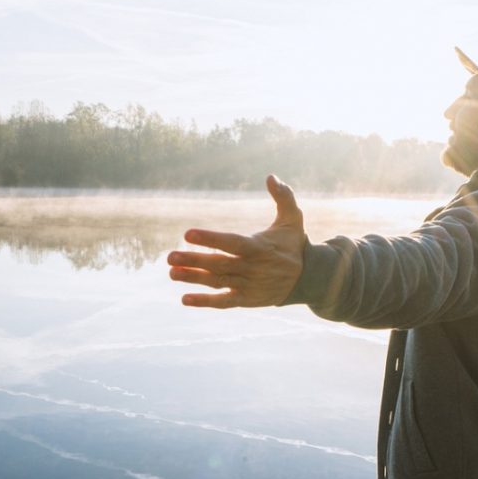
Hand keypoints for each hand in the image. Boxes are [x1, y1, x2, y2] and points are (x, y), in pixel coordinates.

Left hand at [167, 175, 305, 307]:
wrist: (308, 278)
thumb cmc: (294, 244)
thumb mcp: (293, 218)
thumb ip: (283, 196)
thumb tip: (270, 176)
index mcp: (259, 247)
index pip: (232, 243)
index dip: (210, 239)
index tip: (187, 234)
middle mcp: (252, 268)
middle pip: (219, 264)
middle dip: (193, 260)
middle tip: (170, 256)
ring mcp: (248, 285)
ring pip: (217, 282)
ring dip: (194, 279)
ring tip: (172, 273)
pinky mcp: (247, 299)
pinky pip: (224, 302)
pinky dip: (205, 302)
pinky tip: (185, 298)